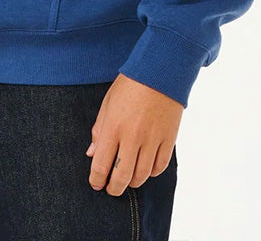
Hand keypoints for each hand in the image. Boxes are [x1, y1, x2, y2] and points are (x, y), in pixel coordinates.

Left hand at [86, 73, 182, 195]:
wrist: (161, 70)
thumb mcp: (108, 102)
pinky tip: (145, 168)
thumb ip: (99, 129)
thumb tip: (91, 153)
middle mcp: (132, 136)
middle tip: (110, 189)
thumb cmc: (131, 84)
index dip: (97, 180)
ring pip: (142, 175)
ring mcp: (152, 139)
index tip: (96, 184)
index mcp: (113, 126)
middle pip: (122, 177)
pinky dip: (151, 173)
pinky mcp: (169, 139)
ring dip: (132, 182)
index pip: (101, 165)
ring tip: (127, 179)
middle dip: (114, 188)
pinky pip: (159, 167)